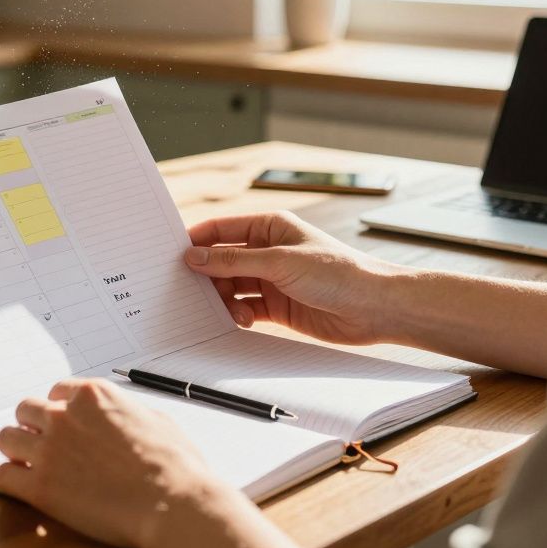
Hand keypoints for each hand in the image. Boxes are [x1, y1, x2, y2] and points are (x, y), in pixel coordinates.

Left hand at [0, 379, 232, 547]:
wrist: (172, 503)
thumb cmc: (175, 466)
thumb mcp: (156, 419)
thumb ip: (128, 412)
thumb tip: (124, 417)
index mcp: (93, 395)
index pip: (56, 392)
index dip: (59, 410)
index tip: (62, 424)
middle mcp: (65, 416)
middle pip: (26, 410)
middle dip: (33, 426)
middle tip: (43, 444)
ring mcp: (49, 451)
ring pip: (6, 438)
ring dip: (16, 449)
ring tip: (28, 464)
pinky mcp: (40, 487)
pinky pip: (4, 475)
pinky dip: (12, 479)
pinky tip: (24, 486)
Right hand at [184, 211, 404, 345]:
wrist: (374, 308)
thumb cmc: (338, 273)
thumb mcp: (280, 262)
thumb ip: (233, 261)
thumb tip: (194, 256)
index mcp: (270, 227)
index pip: (222, 230)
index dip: (197, 241)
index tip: (172, 257)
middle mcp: (268, 251)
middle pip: (222, 262)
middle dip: (207, 276)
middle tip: (190, 292)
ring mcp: (272, 279)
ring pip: (232, 287)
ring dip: (225, 299)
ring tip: (230, 311)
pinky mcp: (278, 306)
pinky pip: (246, 308)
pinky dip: (239, 314)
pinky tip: (244, 320)